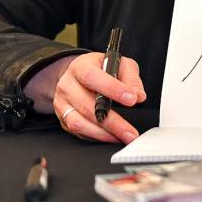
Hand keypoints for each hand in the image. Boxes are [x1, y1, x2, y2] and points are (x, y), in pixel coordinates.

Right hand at [25, 52, 145, 142]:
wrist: (80, 75)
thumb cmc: (101, 69)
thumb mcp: (119, 64)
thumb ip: (130, 78)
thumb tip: (138, 95)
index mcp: (80, 67)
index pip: (92, 77)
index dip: (112, 89)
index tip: (132, 99)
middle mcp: (67, 85)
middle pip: (87, 106)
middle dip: (112, 122)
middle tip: (130, 131)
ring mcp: (62, 104)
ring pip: (79, 123)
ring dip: (103, 134)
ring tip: (123, 137)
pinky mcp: (63, 119)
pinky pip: (78, 132)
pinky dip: (96, 137)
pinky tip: (111, 137)